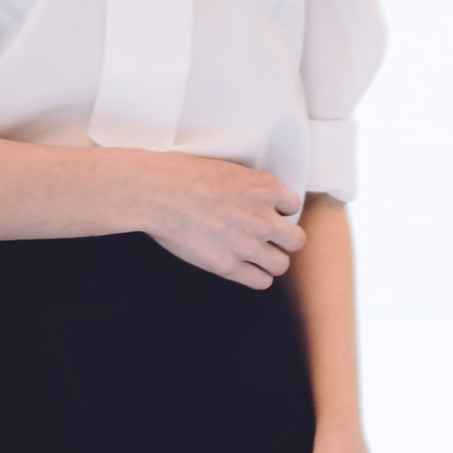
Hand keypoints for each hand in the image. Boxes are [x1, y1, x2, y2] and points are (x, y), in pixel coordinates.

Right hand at [130, 154, 306, 287]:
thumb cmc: (182, 175)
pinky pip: (261, 281)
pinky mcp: (229, 266)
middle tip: (270, 239)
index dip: (280, 212)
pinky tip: (247, 270)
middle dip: (284, 240)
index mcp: (265, 188)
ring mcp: (248, 244)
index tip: (270, 214)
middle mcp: (263, 217)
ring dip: (271, 261)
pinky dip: (257, 277)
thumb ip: (250, 189)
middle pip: (296, 240)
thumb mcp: (228, 170)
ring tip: (258, 257)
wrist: (156, 193)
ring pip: (281, 264)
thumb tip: (254, 200)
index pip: (294, 206)